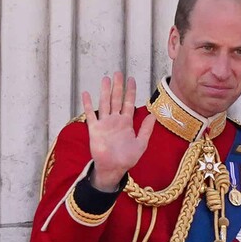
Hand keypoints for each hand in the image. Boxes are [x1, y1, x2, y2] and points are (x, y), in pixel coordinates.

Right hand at [82, 72, 155, 190]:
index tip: (131, 79)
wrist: (113, 169)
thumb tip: (153, 115)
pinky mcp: (94, 129)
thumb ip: (146, 129)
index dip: (130, 91)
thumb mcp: (141, 144)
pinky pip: (90, 114)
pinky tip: (86, 94)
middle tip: (118, 73)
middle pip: (116, 99)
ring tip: (105, 79)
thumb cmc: (127, 158)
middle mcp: (115, 120)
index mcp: (126, 122)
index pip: (129, 102)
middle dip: (118, 86)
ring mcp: (104, 123)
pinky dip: (87, 104)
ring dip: (105, 91)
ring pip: (104, 103)